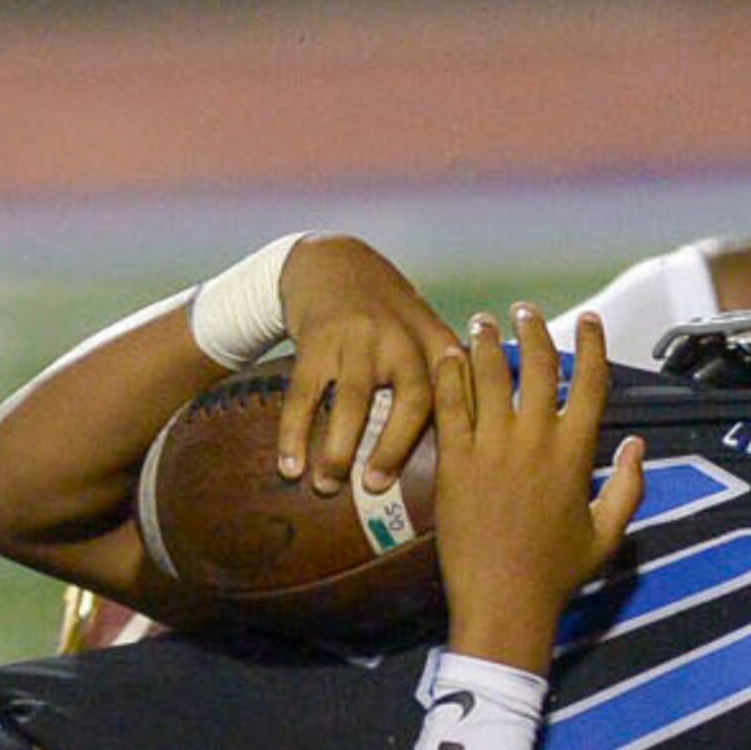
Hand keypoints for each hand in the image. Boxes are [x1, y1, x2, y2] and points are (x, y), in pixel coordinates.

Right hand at [274, 234, 463, 498]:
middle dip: (392, 449)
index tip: (445, 479)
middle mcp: (401, 337)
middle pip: (409, 399)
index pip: (454, 393)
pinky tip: (289, 466)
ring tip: (326, 486)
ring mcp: (358, 336)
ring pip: (352, 401)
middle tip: (375, 488)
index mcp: (435, 342)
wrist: (333, 261)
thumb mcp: (424, 331)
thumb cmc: (386, 315)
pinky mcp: (317, 338)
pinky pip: (303, 395)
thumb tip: (462, 449)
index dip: (456, 434)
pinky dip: (293, 433)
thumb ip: (445, 377)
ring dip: (338, 449)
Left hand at [434, 305, 641, 676]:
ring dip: (486, 342)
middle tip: (523, 310)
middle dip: (532, 329)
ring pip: (490, 376)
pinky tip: (446, 356)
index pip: (589, 382)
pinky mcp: (454, 462)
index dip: (591, 344)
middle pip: (537, 366)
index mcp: (576, 453)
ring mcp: (492, 448)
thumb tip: (637, 446)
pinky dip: (449, 375)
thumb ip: (629, 487)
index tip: (588, 319)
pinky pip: (451, 405)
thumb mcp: (606, 533)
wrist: (503, 602)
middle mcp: (536, 440)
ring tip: (480, 321)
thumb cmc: (556, 574)